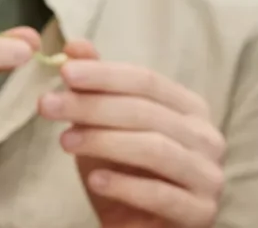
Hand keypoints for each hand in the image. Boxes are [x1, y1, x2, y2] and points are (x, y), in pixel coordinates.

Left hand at [38, 39, 226, 227]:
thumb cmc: (123, 173)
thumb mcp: (103, 128)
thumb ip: (96, 88)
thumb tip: (74, 46)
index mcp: (190, 109)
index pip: (146, 81)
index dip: (104, 74)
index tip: (64, 72)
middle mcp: (208, 138)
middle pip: (146, 112)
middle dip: (92, 106)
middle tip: (48, 106)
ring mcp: (209, 177)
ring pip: (155, 148)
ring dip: (104, 141)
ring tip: (64, 142)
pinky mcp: (201, 213)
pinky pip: (162, 194)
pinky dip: (125, 185)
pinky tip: (94, 180)